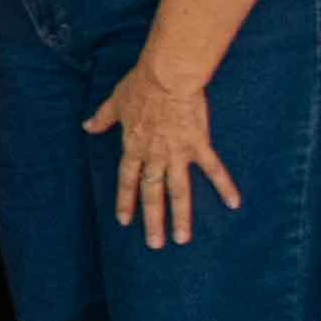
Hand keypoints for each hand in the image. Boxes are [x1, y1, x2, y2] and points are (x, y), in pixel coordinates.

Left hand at [85, 60, 243, 249]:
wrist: (166, 75)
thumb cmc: (141, 85)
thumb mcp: (115, 101)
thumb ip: (102, 118)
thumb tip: (87, 126)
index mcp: (134, 146)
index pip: (127, 180)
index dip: (126, 200)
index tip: (125, 221)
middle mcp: (154, 156)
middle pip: (152, 193)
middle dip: (153, 220)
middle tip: (155, 244)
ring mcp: (177, 153)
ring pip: (178, 191)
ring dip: (180, 216)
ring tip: (182, 239)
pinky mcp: (198, 144)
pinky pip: (213, 169)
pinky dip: (224, 186)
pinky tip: (233, 203)